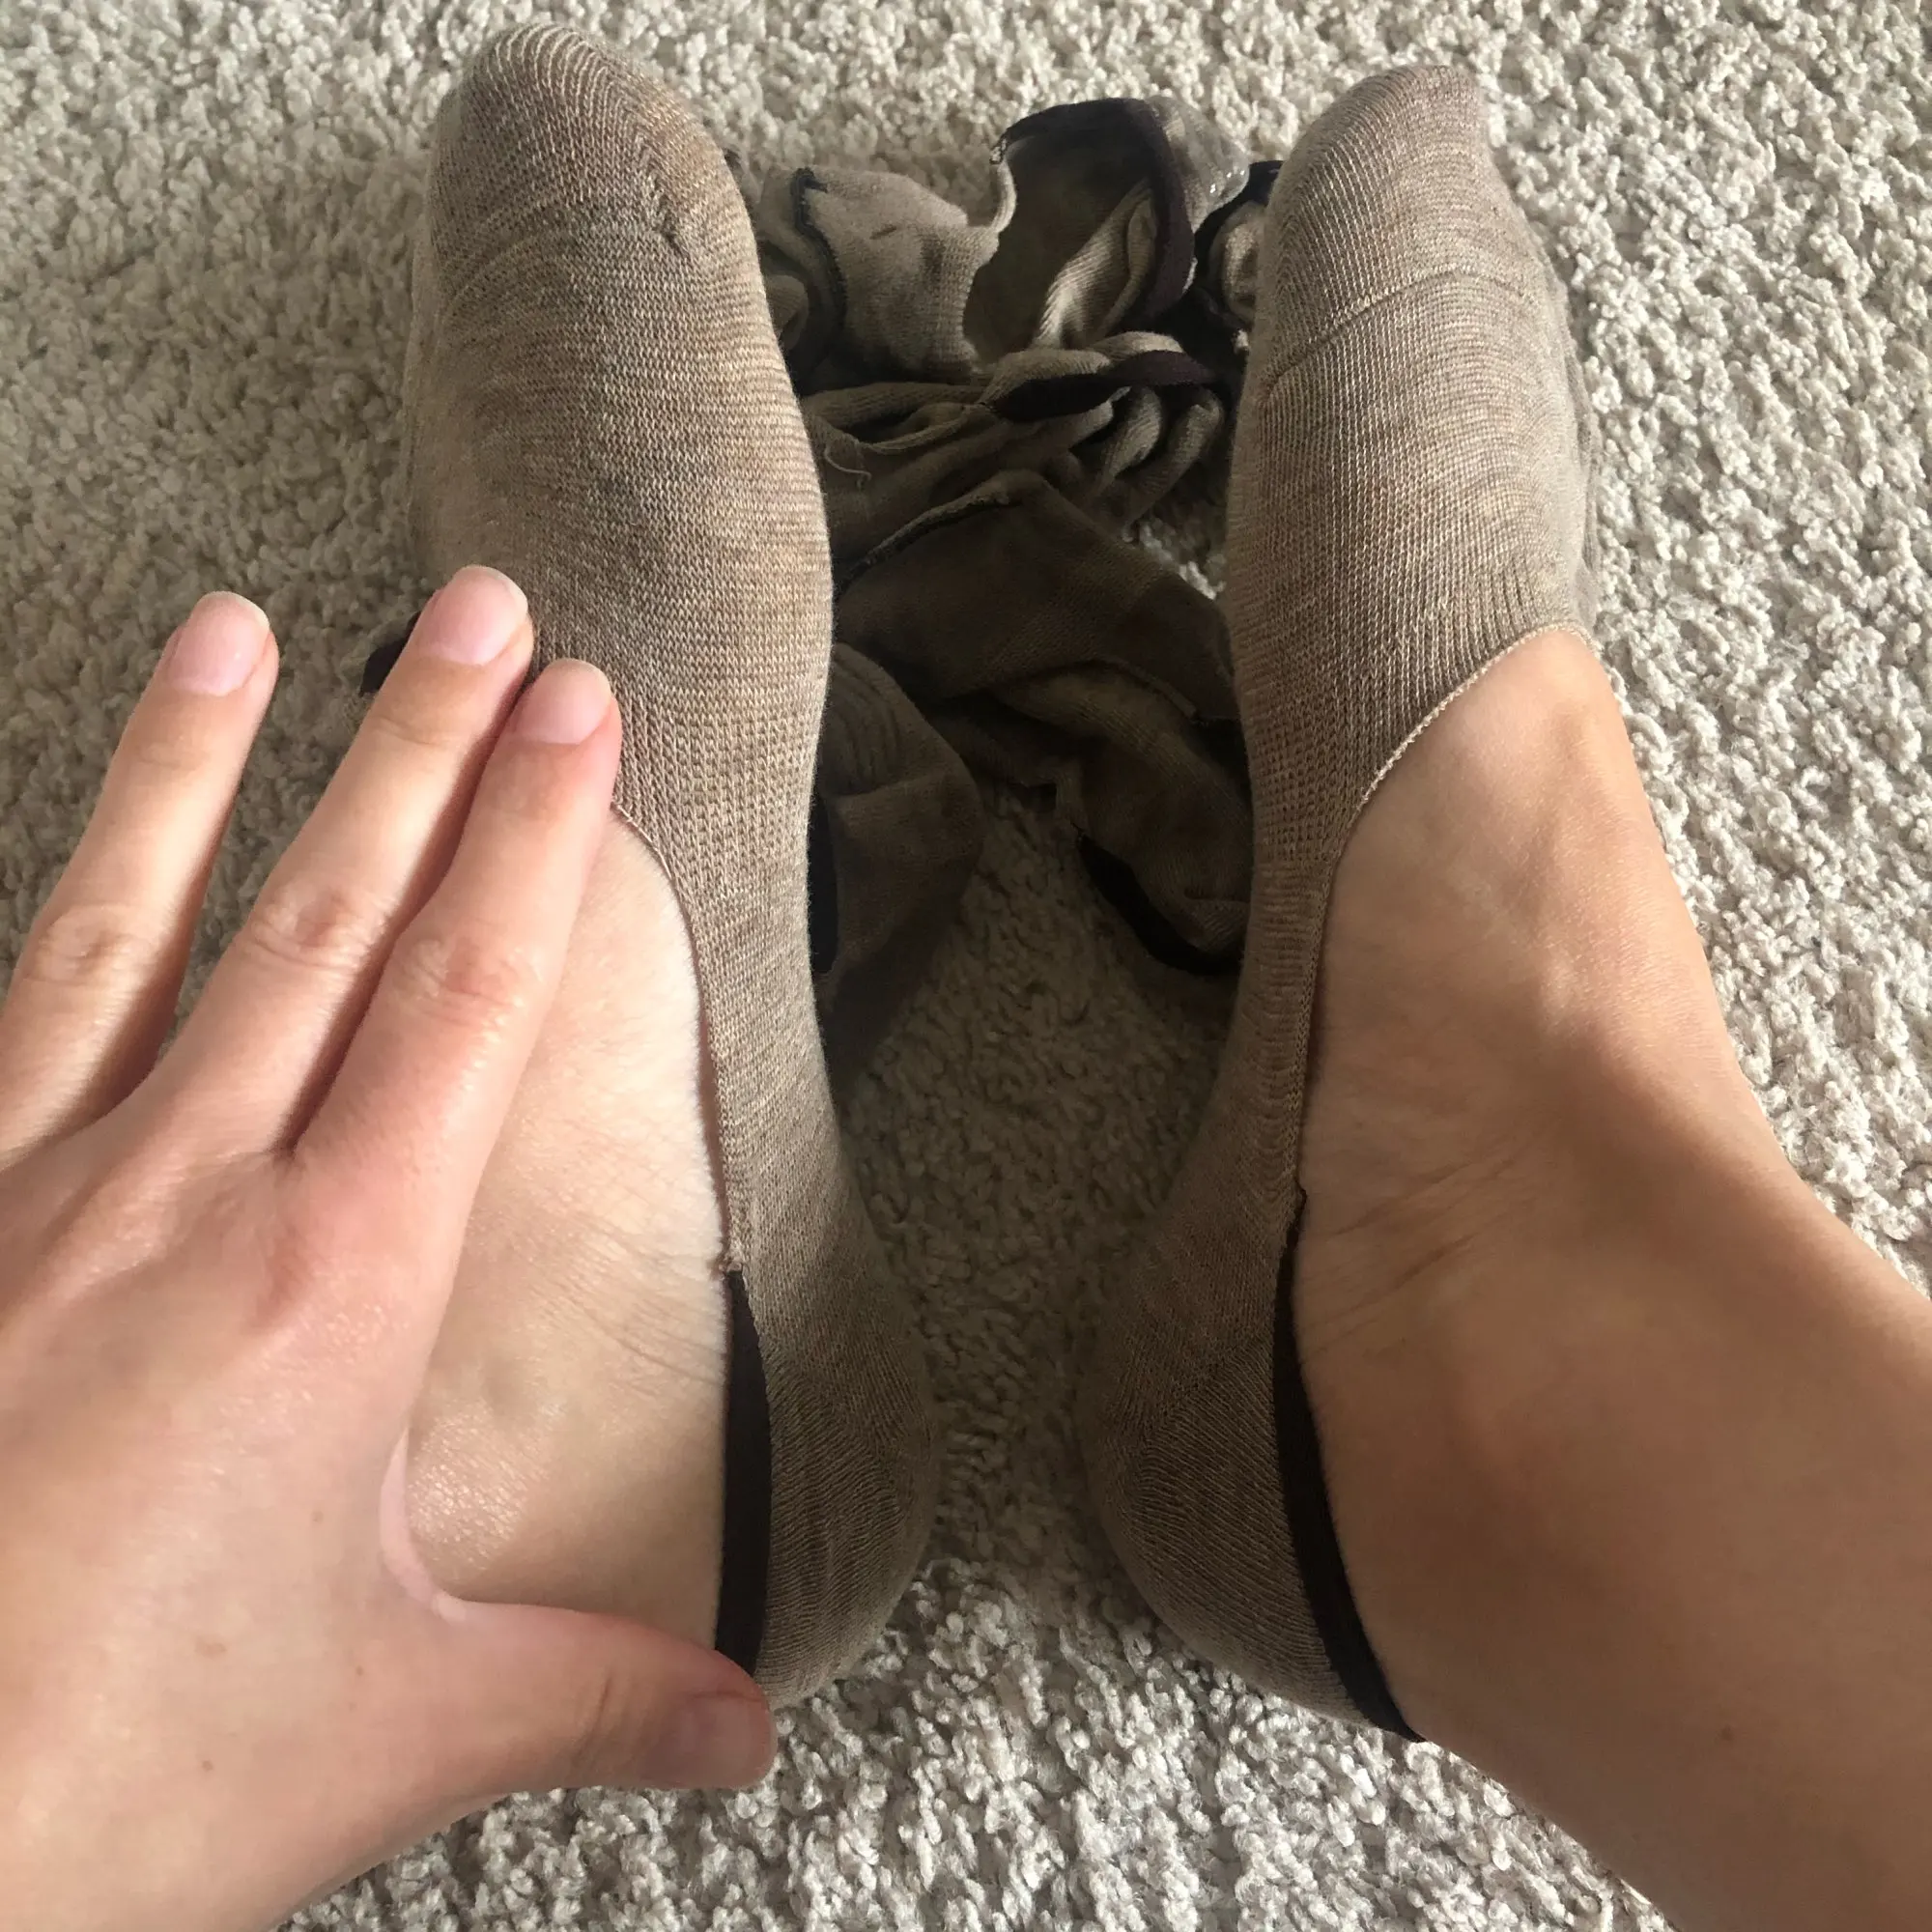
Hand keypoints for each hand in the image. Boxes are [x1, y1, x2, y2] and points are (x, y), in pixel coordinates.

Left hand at [0, 569, 771, 1931]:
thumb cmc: (109, 1778)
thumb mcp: (396, 1732)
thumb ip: (592, 1694)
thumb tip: (747, 1721)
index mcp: (332, 1281)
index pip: (468, 999)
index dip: (538, 834)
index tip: (581, 704)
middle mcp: (181, 1195)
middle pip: (330, 917)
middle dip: (422, 744)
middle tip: (480, 605)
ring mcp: (25, 1193)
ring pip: (136, 925)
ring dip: (207, 765)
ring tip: (245, 623)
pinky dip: (54, 903)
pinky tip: (73, 844)